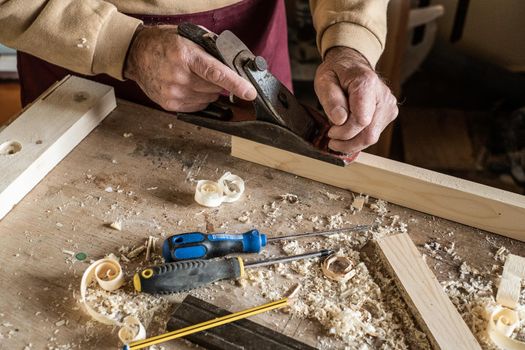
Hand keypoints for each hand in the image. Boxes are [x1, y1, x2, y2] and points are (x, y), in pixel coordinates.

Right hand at [124, 25, 256, 111]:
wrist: (136, 54)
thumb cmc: (165, 43)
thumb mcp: (189, 37)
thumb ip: (212, 49)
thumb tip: (233, 65)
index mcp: (186, 56)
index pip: (216, 73)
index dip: (236, 84)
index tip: (249, 93)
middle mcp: (179, 76)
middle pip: (214, 89)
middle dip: (217, 83)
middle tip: (204, 72)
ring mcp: (173, 92)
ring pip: (207, 100)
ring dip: (207, 91)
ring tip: (192, 78)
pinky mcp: (169, 104)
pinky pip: (196, 106)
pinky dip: (198, 99)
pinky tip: (187, 87)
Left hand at [314, 47, 397, 153]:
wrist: (351, 64)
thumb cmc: (336, 72)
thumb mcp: (324, 81)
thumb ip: (331, 100)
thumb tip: (340, 120)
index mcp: (366, 83)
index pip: (361, 120)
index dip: (344, 132)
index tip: (330, 131)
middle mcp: (383, 95)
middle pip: (369, 134)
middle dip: (347, 143)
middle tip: (332, 140)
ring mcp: (389, 106)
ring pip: (372, 137)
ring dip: (352, 142)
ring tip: (338, 133)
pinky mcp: (389, 114)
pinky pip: (373, 134)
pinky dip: (358, 138)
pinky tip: (347, 130)